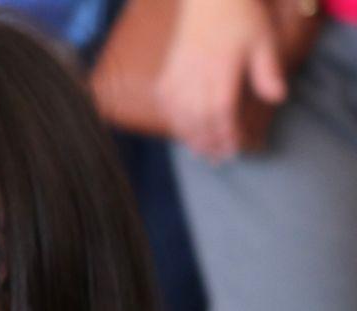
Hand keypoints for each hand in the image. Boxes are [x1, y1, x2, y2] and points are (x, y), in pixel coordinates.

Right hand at [158, 0, 287, 159]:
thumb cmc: (241, 19)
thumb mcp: (264, 41)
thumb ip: (268, 70)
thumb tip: (277, 99)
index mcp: (221, 67)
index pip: (221, 109)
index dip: (228, 132)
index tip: (238, 147)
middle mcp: (195, 74)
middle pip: (198, 118)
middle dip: (209, 141)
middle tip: (220, 158)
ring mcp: (178, 74)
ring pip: (179, 114)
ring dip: (190, 137)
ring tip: (202, 152)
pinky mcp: (167, 72)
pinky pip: (166, 104)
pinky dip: (173, 120)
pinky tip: (182, 130)